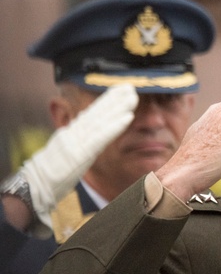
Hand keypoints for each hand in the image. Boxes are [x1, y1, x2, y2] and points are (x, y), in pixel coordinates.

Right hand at [16, 84, 137, 228]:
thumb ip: (78, 144)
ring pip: (100, 120)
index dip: (105, 102)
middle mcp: (73, 133)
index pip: (90, 114)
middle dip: (114, 99)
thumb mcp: (67, 155)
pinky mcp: (80, 153)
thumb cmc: (53, 175)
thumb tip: (89, 137)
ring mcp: (76, 142)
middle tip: (130, 87)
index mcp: (70, 134)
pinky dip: (114, 126)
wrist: (35, 186)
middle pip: (96, 113)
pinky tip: (127, 117)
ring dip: (118, 108)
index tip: (119, 91)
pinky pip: (100, 137)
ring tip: (132, 97)